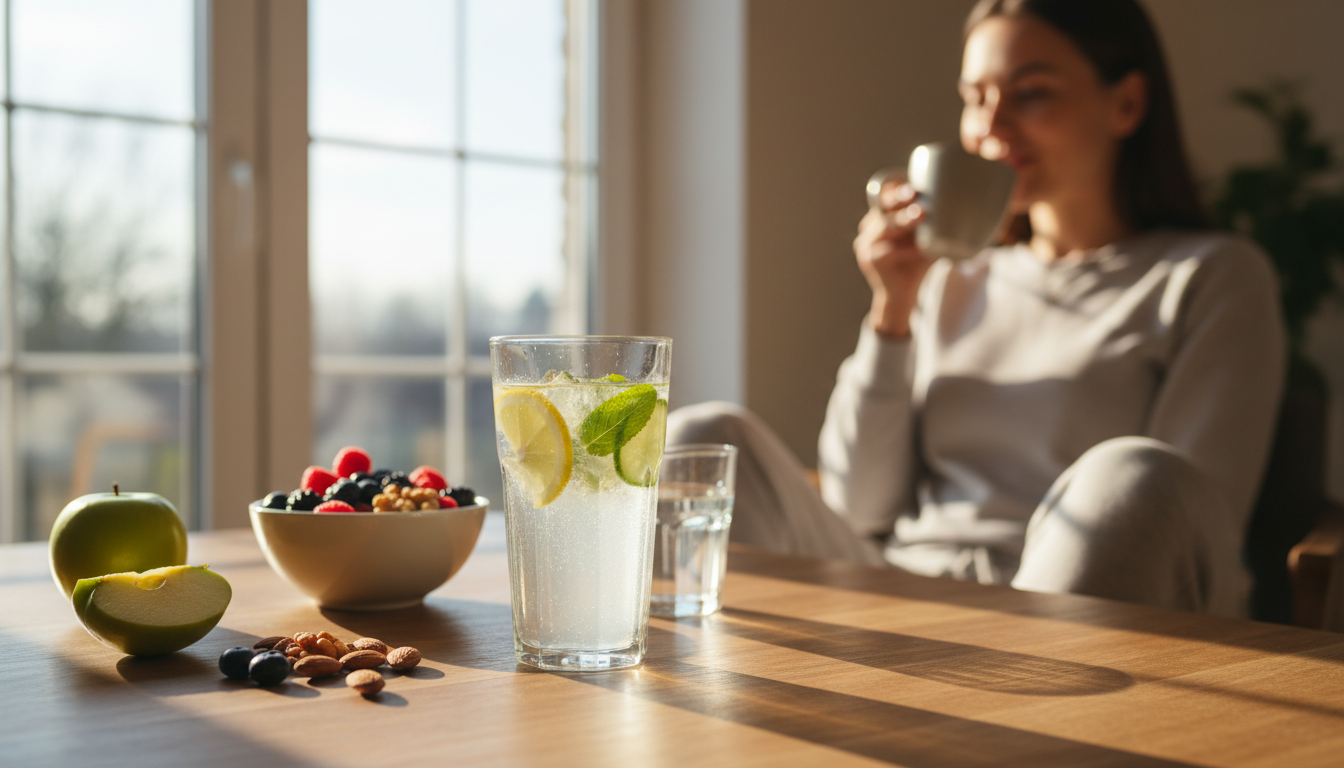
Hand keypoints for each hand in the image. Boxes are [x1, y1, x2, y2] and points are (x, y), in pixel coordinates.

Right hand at [853, 177, 932, 337]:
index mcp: (883, 218)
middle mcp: (871, 227)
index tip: (913, 183)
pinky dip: (907, 250)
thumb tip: (977, 209)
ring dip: (904, 220)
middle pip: (884, 207)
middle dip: (899, 198)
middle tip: (914, 192)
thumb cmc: (917, 264)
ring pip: (886, 226)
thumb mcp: (929, 240)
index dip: (897, 187)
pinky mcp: (871, 259)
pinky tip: (921, 250)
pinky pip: (889, 251)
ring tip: (921, 214)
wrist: (902, 297)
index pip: (886, 196)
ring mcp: (867, 243)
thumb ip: (938, 224)